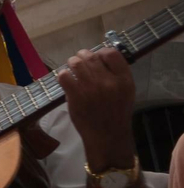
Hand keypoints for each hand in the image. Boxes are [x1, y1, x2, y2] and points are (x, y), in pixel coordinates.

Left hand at [58, 47, 136, 167]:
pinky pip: (64, 76)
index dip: (101, 52)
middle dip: (82, 55)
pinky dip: (63, 75)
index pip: (112, 53)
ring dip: (71, 62)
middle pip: (91, 57)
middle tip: (79, 60)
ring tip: (71, 67)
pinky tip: (66, 79)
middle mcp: (109, 82)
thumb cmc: (116, 113)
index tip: (97, 56)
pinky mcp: (76, 95)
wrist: (107, 136)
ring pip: (76, 63)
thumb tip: (99, 57)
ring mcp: (91, 88)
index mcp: (124, 80)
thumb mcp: (126, 92)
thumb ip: (116, 74)